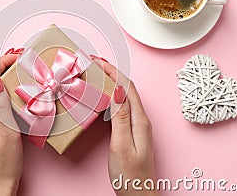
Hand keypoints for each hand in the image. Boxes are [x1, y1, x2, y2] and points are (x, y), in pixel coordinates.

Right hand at [95, 59, 158, 195]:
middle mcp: (141, 120)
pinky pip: (123, 107)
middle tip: (95, 63)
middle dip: (112, 72)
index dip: (113, 71)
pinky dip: (112, 96)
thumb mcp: (121, 146)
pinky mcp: (132, 131)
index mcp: (139, 120)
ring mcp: (138, 125)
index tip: (99, 61)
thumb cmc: (130, 176)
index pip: (127, 87)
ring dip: (112, 82)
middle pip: (127, 88)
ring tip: (97, 74)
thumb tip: (117, 91)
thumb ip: (120, 118)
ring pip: (125, 96)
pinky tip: (104, 97)